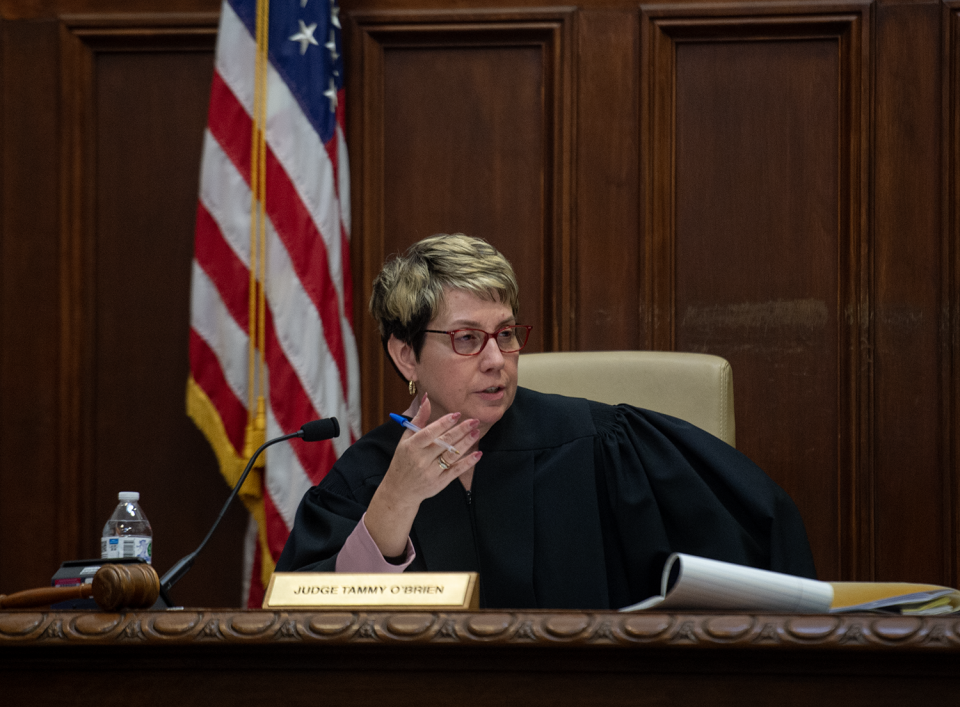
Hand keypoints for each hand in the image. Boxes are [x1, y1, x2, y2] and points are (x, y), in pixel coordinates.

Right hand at [364, 395, 482, 556]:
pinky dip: (468, 462)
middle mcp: (421, 460)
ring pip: (452, 456)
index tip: (456, 414)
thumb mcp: (406, 439)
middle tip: (474, 420)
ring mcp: (431, 472)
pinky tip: (478, 453)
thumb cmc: (403, 460)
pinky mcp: (440, 483)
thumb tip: (427, 399)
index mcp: (411, 447)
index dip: (443, 423)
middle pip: (444, 443)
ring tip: (476, 432)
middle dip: (460, 431)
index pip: (429, 433)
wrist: (399, 491)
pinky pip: (456, 471)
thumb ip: (418, 420)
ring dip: (466, 444)